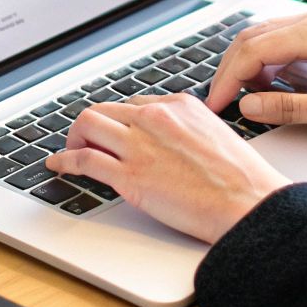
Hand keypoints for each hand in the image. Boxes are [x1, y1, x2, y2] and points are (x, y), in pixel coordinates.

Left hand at [46, 95, 290, 243]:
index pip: (134, 104)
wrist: (248, 202)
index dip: (120, 120)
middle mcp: (154, 117)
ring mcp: (139, 144)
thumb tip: (168, 141)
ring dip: (73, 138)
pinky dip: (65, 161)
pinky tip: (59, 166)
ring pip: (88, 125)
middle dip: (91, 125)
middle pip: (105, 108)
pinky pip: (84, 160)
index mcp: (179, 104)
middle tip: (84, 140)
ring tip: (70, 150)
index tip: (113, 132)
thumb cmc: (241, 178)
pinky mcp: (129, 175)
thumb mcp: (215, 134)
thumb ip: (186, 129)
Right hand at [205, 10, 306, 128]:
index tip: (216, 104)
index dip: (227, 79)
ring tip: (242, 96)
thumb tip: (250, 105)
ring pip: (266, 34)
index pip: (253, 49)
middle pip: (252, 36)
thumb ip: (292, 107)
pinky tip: (270, 83)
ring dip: (247, 63)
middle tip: (219, 102)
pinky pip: (284, 37)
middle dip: (229, 69)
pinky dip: (267, 58)